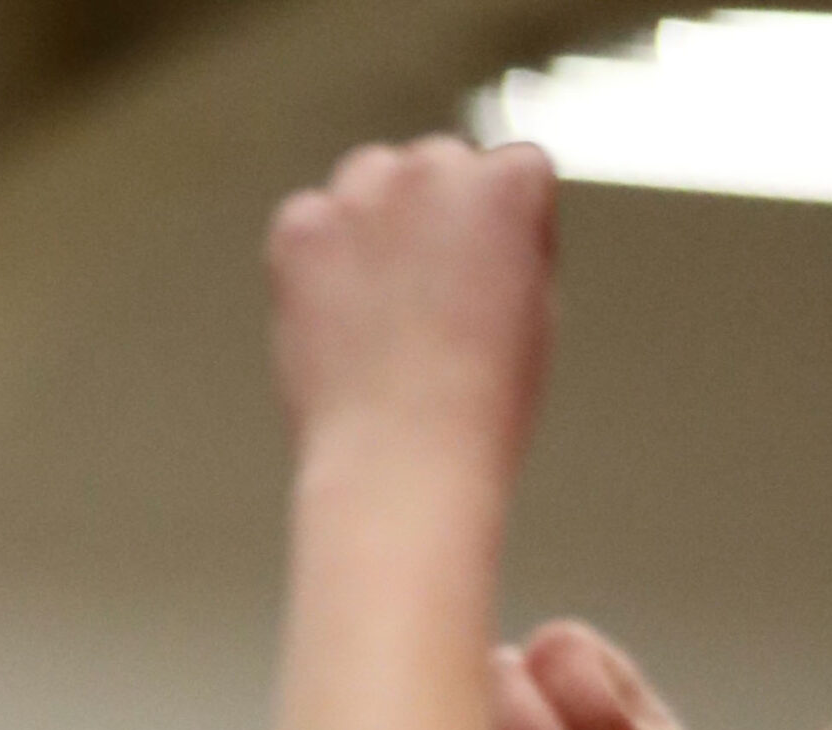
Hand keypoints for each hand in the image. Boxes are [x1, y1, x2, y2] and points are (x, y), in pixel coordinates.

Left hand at [268, 137, 557, 479]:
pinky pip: (306, 223)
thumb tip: (464, 219)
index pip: (509, 175)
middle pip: (434, 169)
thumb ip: (502, 238)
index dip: (499, 237)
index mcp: (512, 180)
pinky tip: (333, 320)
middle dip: (431, 220)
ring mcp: (362, 195)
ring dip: (372, 226)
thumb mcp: (531, 302)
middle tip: (424, 307)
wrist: (401, 460)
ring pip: (367, 181)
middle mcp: (437, 167)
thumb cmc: (478, 404)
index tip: (487, 292)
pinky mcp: (300, 231)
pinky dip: (313, 261)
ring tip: (378, 313)